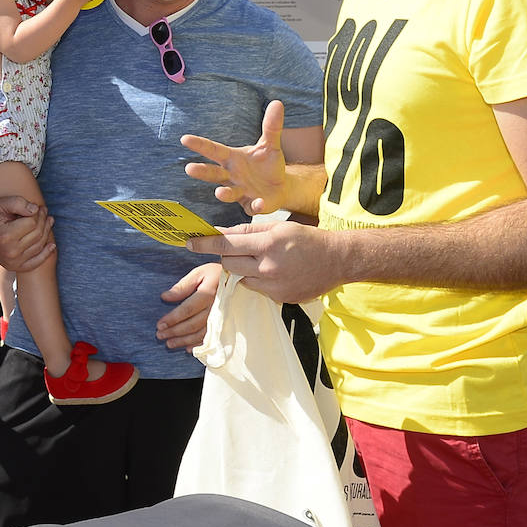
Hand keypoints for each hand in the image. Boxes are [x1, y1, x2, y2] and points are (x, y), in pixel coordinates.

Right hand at [0, 196, 54, 271]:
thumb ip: (18, 203)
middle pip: (38, 234)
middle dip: (43, 220)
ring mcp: (14, 262)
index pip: (32, 223)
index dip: (37, 213)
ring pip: (39, 245)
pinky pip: (36, 262)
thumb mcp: (1, 204)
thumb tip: (35, 209)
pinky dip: (46, 254)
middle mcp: (11, 252)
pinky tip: (52, 245)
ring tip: (48, 221)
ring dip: (47, 232)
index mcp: (6, 236)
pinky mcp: (16, 267)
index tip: (37, 207)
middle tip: (44, 211)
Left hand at [155, 263, 221, 352]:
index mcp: (208, 293)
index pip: (187, 309)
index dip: (173, 318)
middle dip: (175, 331)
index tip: (160, 324)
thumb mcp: (199, 273)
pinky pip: (211, 338)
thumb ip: (182, 286)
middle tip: (160, 336)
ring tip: (169, 343)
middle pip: (192, 324)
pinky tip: (187, 348)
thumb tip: (165, 297)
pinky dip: (198, 345)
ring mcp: (221, 318)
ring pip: (200, 333)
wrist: (240, 279)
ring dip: (184, 340)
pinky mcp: (225, 324)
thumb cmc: (216, 274)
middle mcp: (216, 308)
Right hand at [181, 99, 287, 213]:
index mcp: (232, 159)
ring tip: (219, 192)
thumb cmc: (268, 165)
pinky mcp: (252, 204)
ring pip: (229, 192)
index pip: (214, 150)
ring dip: (224, 193)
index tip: (185, 139)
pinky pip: (252, 205)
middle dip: (202, 171)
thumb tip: (277, 103)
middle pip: (214, 173)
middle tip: (189, 168)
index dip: (200, 145)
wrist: (281, 186)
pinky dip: (254, 205)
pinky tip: (258, 202)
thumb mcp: (270, 144)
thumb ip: (271, 127)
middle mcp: (232, 176)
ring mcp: (241, 192)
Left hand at [187, 220, 342, 303]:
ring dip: (243, 269)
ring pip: (241, 278)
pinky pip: (257, 289)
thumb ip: (248, 230)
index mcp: (268, 245)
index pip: (227, 244)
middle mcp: (268, 268)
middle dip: (227, 255)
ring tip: (261, 260)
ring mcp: (274, 287)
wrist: (338, 261)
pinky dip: (258, 280)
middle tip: (236, 249)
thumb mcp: (278, 227)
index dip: (205, 243)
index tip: (189, 242)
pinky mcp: (279, 299)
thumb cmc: (308, 239)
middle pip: (230, 264)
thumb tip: (221, 232)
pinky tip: (275, 272)